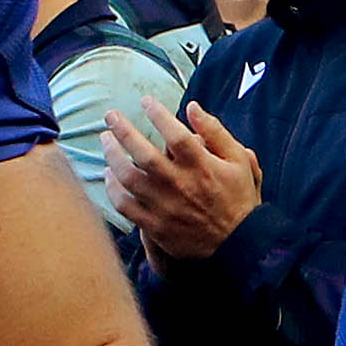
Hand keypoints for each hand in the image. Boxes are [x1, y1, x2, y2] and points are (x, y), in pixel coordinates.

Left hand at [99, 103, 262, 261]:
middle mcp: (180, 185)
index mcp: (201, 167)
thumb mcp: (239, 160)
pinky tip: (109, 174)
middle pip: (143, 153)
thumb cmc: (238, 197)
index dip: (157, 114)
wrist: (238, 244)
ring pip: (128, 178)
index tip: (146, 101)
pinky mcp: (155, 226)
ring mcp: (164, 207)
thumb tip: (192, 107)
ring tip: (106, 140)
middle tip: (111, 116)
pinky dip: (112, 188)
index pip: (175, 134)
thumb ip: (215, 131)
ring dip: (112, 155)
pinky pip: (124, 205)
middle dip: (122, 130)